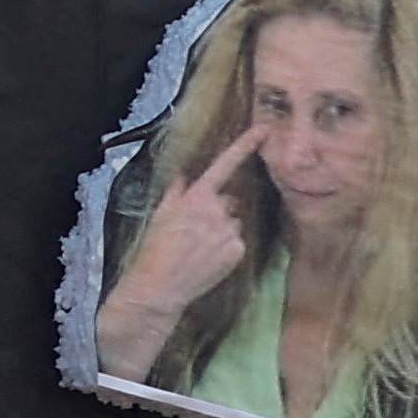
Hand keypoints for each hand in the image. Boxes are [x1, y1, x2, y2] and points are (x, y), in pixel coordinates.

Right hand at [92, 127, 263, 375]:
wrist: (159, 287)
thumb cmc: (154, 251)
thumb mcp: (159, 216)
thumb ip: (176, 193)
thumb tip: (184, 177)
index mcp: (196, 197)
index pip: (225, 164)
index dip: (245, 144)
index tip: (263, 129)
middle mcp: (217, 210)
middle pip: (228, 201)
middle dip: (217, 211)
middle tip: (194, 232)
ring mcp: (229, 231)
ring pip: (233, 224)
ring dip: (221, 232)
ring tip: (198, 250)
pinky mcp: (238, 250)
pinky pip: (237, 243)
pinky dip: (226, 250)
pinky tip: (207, 260)